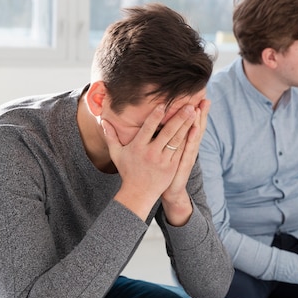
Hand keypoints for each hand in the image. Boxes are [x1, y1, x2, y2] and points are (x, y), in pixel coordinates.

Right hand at [102, 103, 196, 219]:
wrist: (139, 193)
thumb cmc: (128, 171)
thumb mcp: (116, 154)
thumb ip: (111, 136)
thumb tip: (103, 120)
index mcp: (138, 147)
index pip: (148, 128)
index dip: (156, 116)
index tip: (164, 104)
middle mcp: (151, 153)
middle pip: (167, 132)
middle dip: (179, 118)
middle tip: (189, 105)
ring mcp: (163, 160)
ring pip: (177, 140)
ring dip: (187, 125)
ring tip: (195, 112)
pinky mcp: (172, 167)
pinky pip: (181, 150)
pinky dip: (188, 139)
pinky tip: (195, 128)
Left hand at [161, 99, 210, 225]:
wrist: (170, 191)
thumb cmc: (165, 171)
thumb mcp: (166, 153)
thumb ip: (166, 138)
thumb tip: (160, 123)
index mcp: (184, 144)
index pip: (191, 125)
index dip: (196, 112)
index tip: (200, 96)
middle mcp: (188, 148)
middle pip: (196, 128)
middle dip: (201, 114)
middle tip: (205, 98)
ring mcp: (187, 156)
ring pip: (194, 137)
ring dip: (198, 123)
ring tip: (200, 109)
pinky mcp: (184, 164)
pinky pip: (188, 149)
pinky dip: (192, 139)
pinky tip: (194, 129)